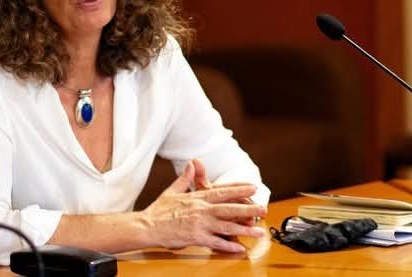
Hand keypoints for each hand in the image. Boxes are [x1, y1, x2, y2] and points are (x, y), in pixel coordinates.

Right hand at [142, 160, 265, 252]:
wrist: (148, 226)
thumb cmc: (159, 210)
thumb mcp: (173, 190)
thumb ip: (186, 178)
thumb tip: (192, 164)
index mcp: (197, 198)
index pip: (222, 191)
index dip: (239, 189)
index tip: (252, 187)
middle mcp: (201, 210)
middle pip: (229, 208)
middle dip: (248, 208)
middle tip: (263, 208)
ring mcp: (199, 224)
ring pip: (226, 226)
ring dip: (244, 229)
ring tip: (258, 231)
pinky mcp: (195, 237)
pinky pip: (215, 242)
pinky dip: (228, 245)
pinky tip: (240, 248)